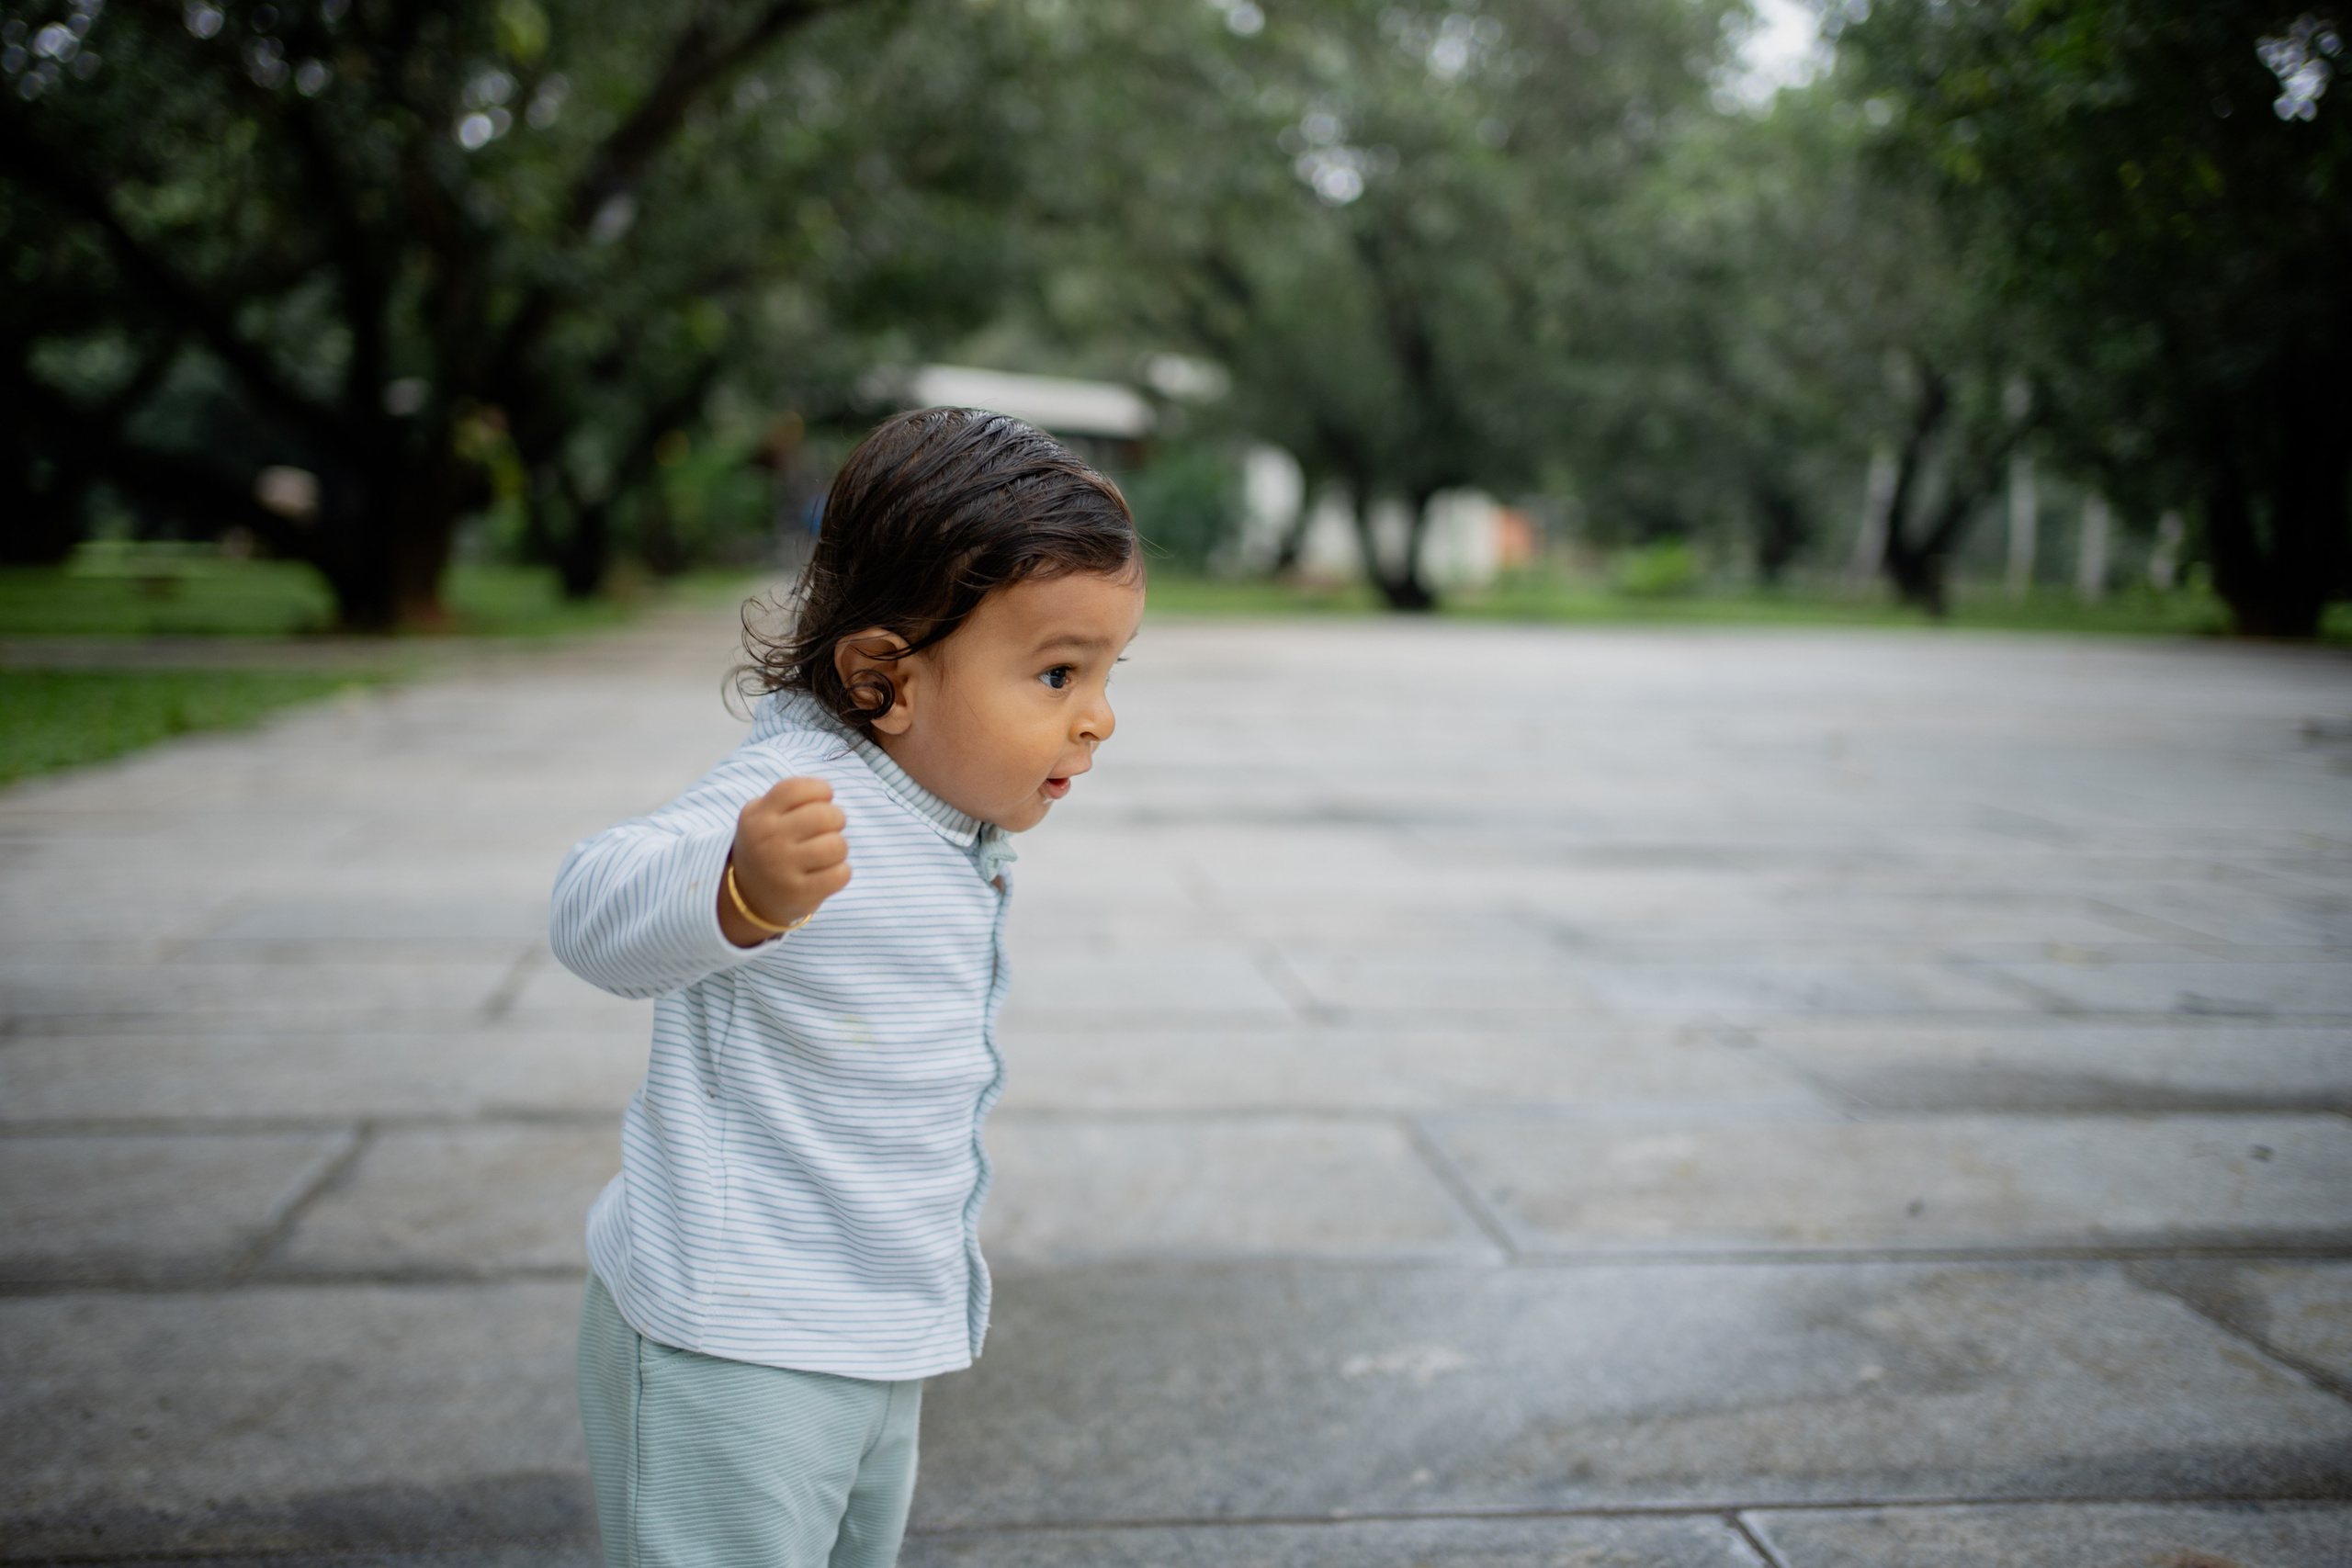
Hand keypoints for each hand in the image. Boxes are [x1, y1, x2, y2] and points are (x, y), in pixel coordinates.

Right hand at [720, 777, 849, 946]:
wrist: (749, 895)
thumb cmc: (769, 845)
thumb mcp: (763, 815)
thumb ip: (791, 798)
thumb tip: (826, 794)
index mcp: (759, 815)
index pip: (799, 789)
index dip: (821, 790)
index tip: (823, 800)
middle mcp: (768, 839)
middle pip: (825, 815)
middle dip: (837, 819)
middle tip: (829, 829)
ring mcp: (782, 868)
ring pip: (837, 845)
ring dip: (839, 847)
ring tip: (827, 852)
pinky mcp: (798, 893)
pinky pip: (841, 874)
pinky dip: (842, 871)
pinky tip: (828, 872)